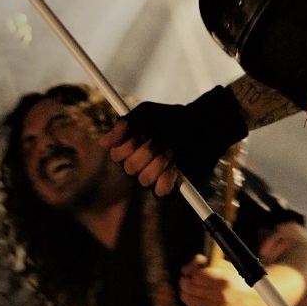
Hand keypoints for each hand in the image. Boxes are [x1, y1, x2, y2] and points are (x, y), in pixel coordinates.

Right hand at [99, 88, 247, 193]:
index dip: (129, 144)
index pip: (116, 155)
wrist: (203, 124)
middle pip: (129, 168)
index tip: (143, 133)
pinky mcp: (170, 187)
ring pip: (143, 180)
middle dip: (148, 151)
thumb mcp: (147, 113)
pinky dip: (168, 179)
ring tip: (173, 151)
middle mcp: (139, 164)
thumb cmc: (173, 118)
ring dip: (160, 162)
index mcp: (130, 148)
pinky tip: (176, 167)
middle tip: (162, 140)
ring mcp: (154, 177)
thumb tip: (104, 142)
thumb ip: (125, 124)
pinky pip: (160, 192)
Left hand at [179, 253, 259, 305]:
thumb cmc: (241, 280)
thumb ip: (209, 264)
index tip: (189, 272)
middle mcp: (222, 294)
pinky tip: (192, 305)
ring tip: (186, 291)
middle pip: (191, 288)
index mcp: (225, 278)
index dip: (190, 272)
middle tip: (184, 280)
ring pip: (191, 301)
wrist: (258, 298)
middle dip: (184, 283)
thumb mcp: (228, 267)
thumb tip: (190, 265)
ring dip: (185, 295)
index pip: (197, 275)